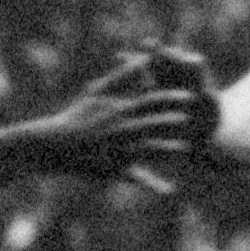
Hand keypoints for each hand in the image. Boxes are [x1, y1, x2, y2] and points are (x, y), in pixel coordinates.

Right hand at [44, 55, 216, 180]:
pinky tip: (169, 191)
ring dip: (167, 149)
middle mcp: (121, 129)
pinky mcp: (114, 169)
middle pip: (152, 123)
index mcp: (120, 110)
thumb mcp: (99, 92)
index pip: (149, 101)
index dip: (170, 97)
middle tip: (193, 120)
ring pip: (147, 150)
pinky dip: (153, 185)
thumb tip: (142, 59)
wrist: (56, 144)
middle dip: (173, 121)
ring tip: (185, 149)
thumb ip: (123, 76)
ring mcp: (117, 149)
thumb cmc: (78, 115)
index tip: (190, 95)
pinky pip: (136, 178)